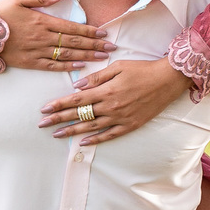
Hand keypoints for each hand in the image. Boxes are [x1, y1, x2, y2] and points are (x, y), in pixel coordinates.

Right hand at [0, 0, 114, 70]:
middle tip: (111, 48)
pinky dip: (67, 66)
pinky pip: (52, 65)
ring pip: (66, 54)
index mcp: (42, 21)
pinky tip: (79, 66)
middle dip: (94, 45)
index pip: (72, 27)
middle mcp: (43, 37)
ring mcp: (37, 51)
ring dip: (86, 56)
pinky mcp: (30, 62)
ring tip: (102, 58)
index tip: (104, 33)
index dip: (90, 31)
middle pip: (74, 41)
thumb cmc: (1, 13)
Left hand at [37, 58, 193, 144]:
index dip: (59, 105)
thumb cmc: (142, 69)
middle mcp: (110, 106)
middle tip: (42, 125)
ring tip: (57, 134)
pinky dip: (95, 139)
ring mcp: (120, 118)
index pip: (76, 100)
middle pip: (79, 115)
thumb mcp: (118, 66)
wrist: (167, 80)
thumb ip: (96, 77)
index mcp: (106, 91)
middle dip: (58, 119)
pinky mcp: (130, 125)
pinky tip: (83, 142)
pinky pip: (109, 135)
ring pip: (91, 127)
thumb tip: (77, 86)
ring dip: (72, 131)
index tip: (45, 109)